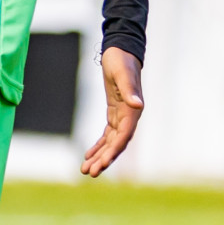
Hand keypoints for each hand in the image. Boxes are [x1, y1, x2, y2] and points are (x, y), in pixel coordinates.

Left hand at [82, 46, 142, 177]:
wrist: (121, 51)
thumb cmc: (121, 61)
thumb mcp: (122, 73)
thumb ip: (130, 90)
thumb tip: (137, 105)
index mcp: (132, 112)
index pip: (122, 138)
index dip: (112, 152)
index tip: (101, 165)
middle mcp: (130, 117)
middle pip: (116, 144)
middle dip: (103, 160)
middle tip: (89, 173)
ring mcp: (123, 116)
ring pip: (111, 142)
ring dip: (100, 156)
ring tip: (86, 169)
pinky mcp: (115, 113)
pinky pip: (107, 134)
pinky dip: (99, 145)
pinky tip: (89, 154)